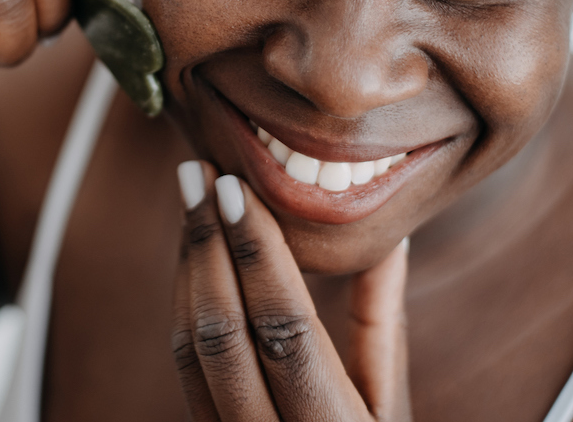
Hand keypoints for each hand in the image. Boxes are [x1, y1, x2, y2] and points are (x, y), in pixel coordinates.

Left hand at [173, 161, 410, 421]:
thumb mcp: (390, 406)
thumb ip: (383, 323)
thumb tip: (386, 237)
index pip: (285, 330)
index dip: (256, 256)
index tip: (238, 188)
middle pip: (222, 334)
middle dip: (206, 247)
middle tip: (197, 175)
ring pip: (190, 348)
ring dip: (186, 268)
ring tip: (191, 202)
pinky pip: (182, 366)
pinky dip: (182, 304)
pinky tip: (191, 259)